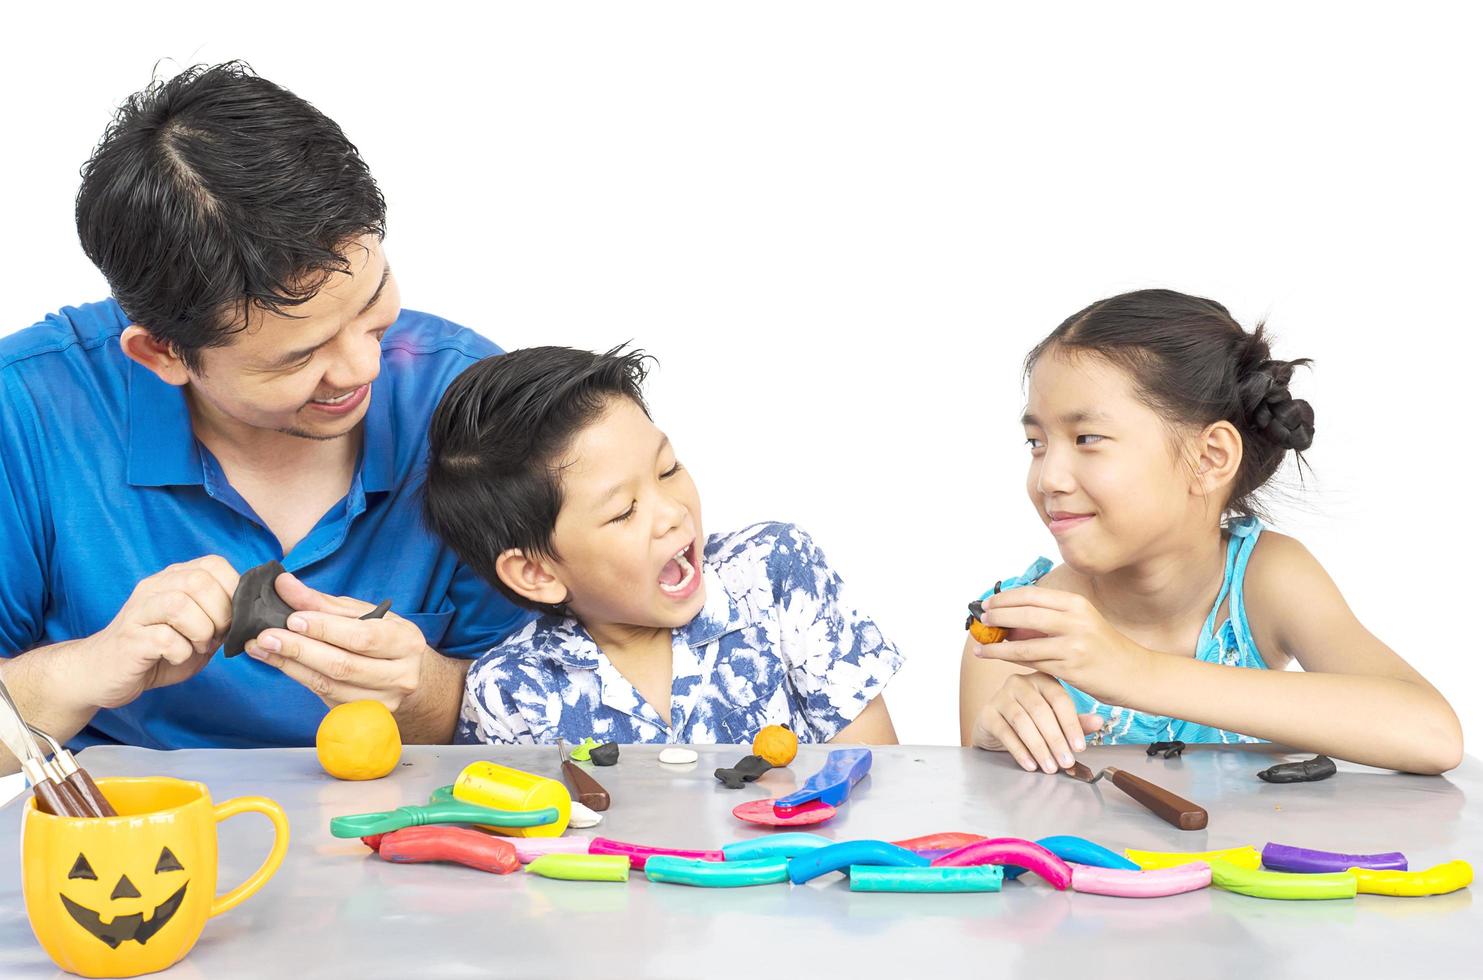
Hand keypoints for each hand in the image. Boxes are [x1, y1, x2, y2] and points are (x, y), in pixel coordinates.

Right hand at [72, 556, 238, 709]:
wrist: (102, 674)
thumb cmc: (157, 652)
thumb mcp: (198, 632)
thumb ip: (221, 619)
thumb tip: (250, 615)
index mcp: (173, 580)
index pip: (214, 564)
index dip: (233, 591)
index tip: (232, 618)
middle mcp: (154, 588)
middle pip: (199, 581)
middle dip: (220, 614)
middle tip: (215, 637)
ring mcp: (138, 611)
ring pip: (180, 604)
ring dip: (201, 632)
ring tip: (196, 647)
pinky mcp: (129, 638)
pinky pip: (165, 639)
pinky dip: (181, 653)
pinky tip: (176, 657)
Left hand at [245, 573, 426, 710]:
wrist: (404, 676)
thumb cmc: (382, 638)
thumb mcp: (362, 613)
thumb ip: (322, 602)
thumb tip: (284, 584)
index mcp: (406, 643)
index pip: (363, 637)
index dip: (326, 629)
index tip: (293, 619)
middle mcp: (400, 676)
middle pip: (343, 666)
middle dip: (300, 650)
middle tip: (266, 636)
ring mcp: (382, 702)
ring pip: (328, 685)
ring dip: (290, 665)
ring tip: (262, 648)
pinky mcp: (361, 716)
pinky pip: (323, 696)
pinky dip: (297, 677)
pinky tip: (278, 662)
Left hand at [971, 586, 1150, 704]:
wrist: (1135, 674)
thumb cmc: (1105, 649)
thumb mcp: (1082, 623)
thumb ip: (1051, 618)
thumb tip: (1011, 618)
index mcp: (1077, 604)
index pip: (1032, 594)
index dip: (1006, 598)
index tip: (988, 604)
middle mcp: (1076, 620)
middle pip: (1025, 613)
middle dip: (997, 616)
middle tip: (981, 620)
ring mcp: (1073, 645)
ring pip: (1023, 642)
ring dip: (996, 643)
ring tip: (980, 644)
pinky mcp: (1070, 669)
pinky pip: (1031, 662)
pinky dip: (1009, 658)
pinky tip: (995, 657)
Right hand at [971, 671, 1103, 772]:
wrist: (995, 727)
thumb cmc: (1031, 721)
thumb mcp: (1055, 720)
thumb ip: (1075, 722)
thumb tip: (1098, 721)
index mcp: (1042, 680)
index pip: (1060, 699)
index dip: (1071, 724)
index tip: (1080, 747)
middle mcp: (1020, 683)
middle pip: (1040, 711)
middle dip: (1055, 739)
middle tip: (1066, 761)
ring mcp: (1000, 696)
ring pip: (1022, 721)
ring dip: (1038, 747)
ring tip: (1049, 767)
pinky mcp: (987, 713)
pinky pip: (1004, 732)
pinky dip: (1019, 751)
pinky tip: (1030, 764)